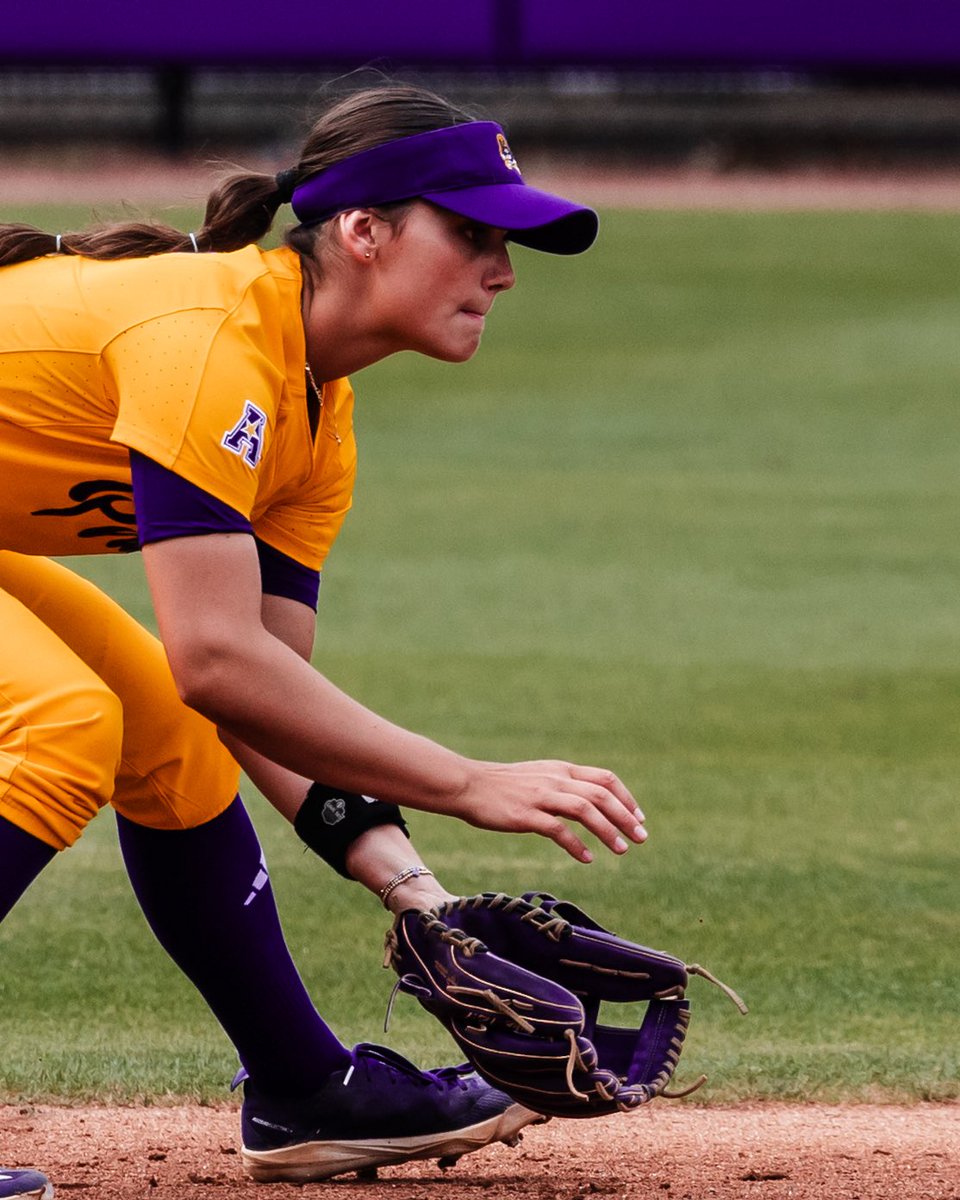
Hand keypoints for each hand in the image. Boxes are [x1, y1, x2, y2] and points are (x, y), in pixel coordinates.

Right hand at [453, 760, 646, 862]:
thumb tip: (588, 804)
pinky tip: (587, 858)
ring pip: (585, 809)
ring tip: (622, 850)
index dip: (626, 798)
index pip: (604, 778)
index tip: (639, 818)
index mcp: (561, 769)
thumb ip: (562, 785)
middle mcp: (555, 779)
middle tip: (641, 838)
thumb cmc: (503, 786)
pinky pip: (558, 829)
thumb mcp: (539, 777)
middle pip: (601, 794)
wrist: (468, 785)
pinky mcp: (525, 814)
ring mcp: (541, 795)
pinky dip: (576, 845)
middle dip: (625, 817)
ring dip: (607, 830)